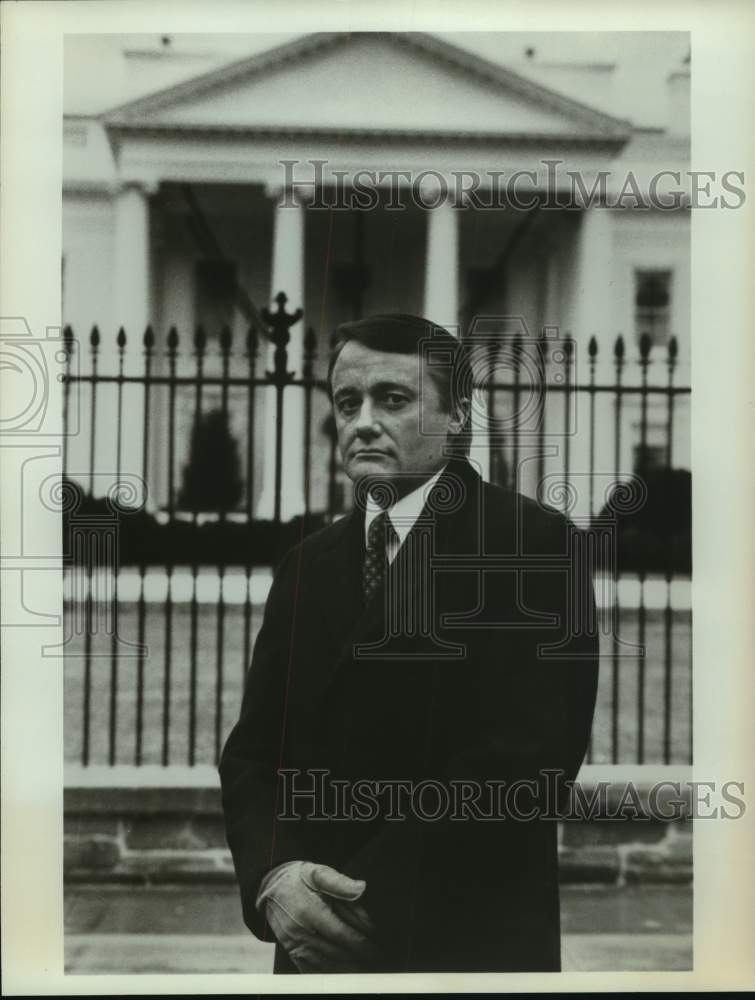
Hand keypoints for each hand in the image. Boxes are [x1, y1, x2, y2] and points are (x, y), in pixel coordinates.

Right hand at [260, 861, 380, 971]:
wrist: (270, 888)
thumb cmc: (299, 878)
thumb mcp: (318, 872)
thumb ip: (340, 882)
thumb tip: (361, 889)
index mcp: (310, 910)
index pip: (340, 933)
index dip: (360, 942)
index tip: (376, 947)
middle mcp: (301, 931)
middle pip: (335, 952)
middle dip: (358, 958)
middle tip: (377, 960)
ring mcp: (295, 944)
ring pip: (324, 965)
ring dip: (346, 970)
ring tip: (366, 969)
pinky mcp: (292, 952)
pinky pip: (311, 970)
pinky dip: (329, 974)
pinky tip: (344, 974)